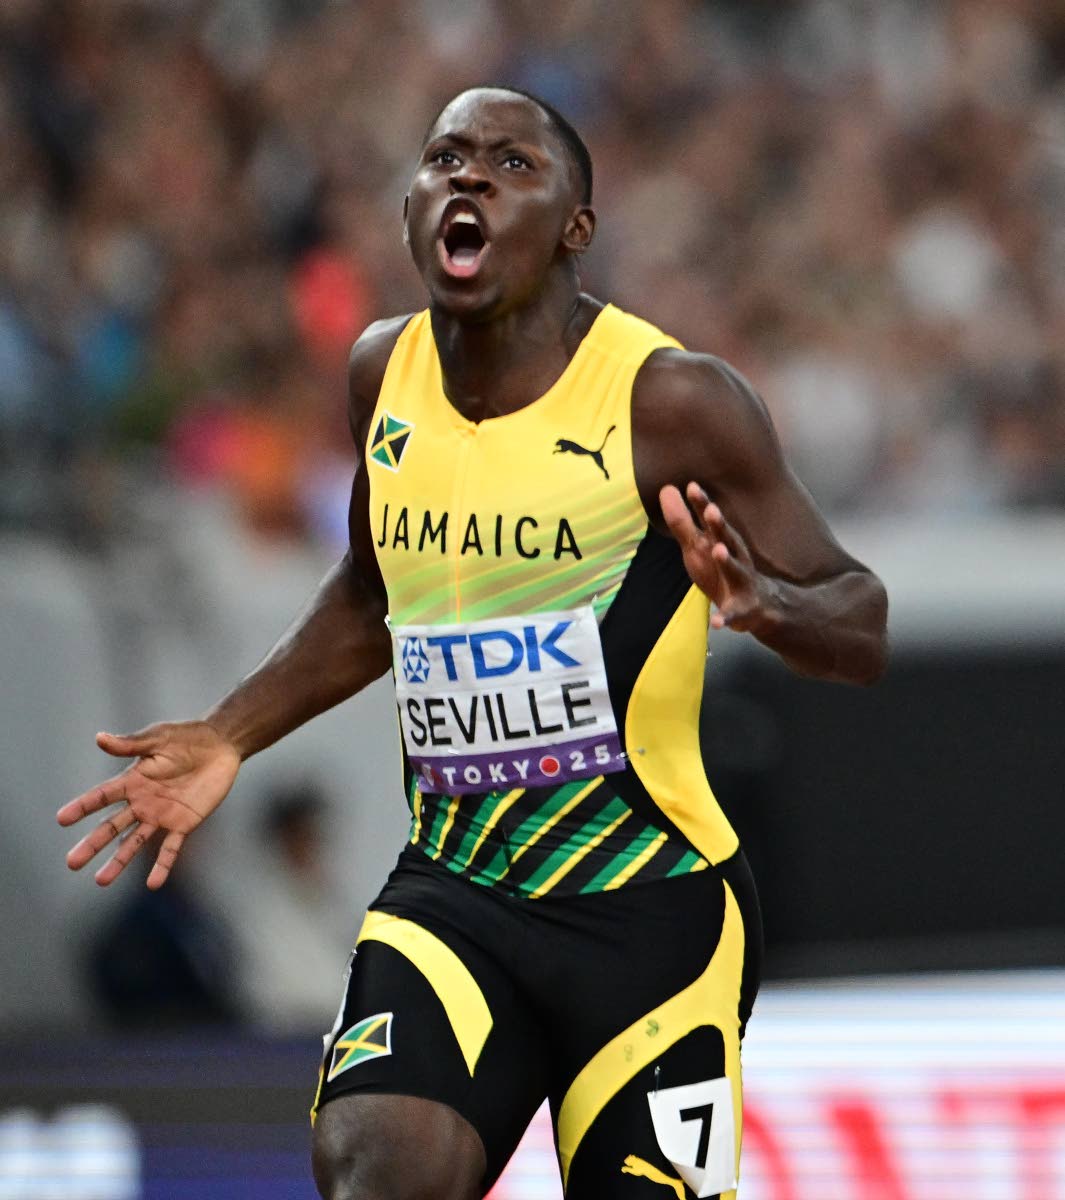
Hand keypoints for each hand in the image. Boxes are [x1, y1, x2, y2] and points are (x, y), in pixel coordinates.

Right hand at [57, 723, 240, 888]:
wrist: (220, 745)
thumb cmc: (187, 737)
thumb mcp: (158, 738)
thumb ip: (131, 744)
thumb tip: (99, 738)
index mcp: (132, 781)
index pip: (102, 796)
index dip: (83, 806)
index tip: (62, 819)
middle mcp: (142, 802)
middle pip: (112, 826)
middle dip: (92, 844)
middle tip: (72, 863)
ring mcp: (162, 815)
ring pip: (134, 842)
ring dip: (118, 861)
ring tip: (101, 881)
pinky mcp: (184, 823)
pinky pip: (171, 848)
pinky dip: (162, 866)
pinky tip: (153, 884)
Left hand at [659, 482, 775, 631]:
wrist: (761, 605)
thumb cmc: (724, 570)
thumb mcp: (701, 546)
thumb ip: (684, 522)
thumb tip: (666, 490)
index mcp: (723, 542)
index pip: (711, 520)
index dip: (702, 504)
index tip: (692, 485)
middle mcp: (734, 558)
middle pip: (727, 538)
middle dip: (720, 525)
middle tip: (711, 510)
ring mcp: (741, 583)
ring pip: (735, 570)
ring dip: (727, 561)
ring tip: (717, 551)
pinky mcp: (741, 610)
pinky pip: (732, 614)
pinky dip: (725, 618)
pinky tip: (716, 622)